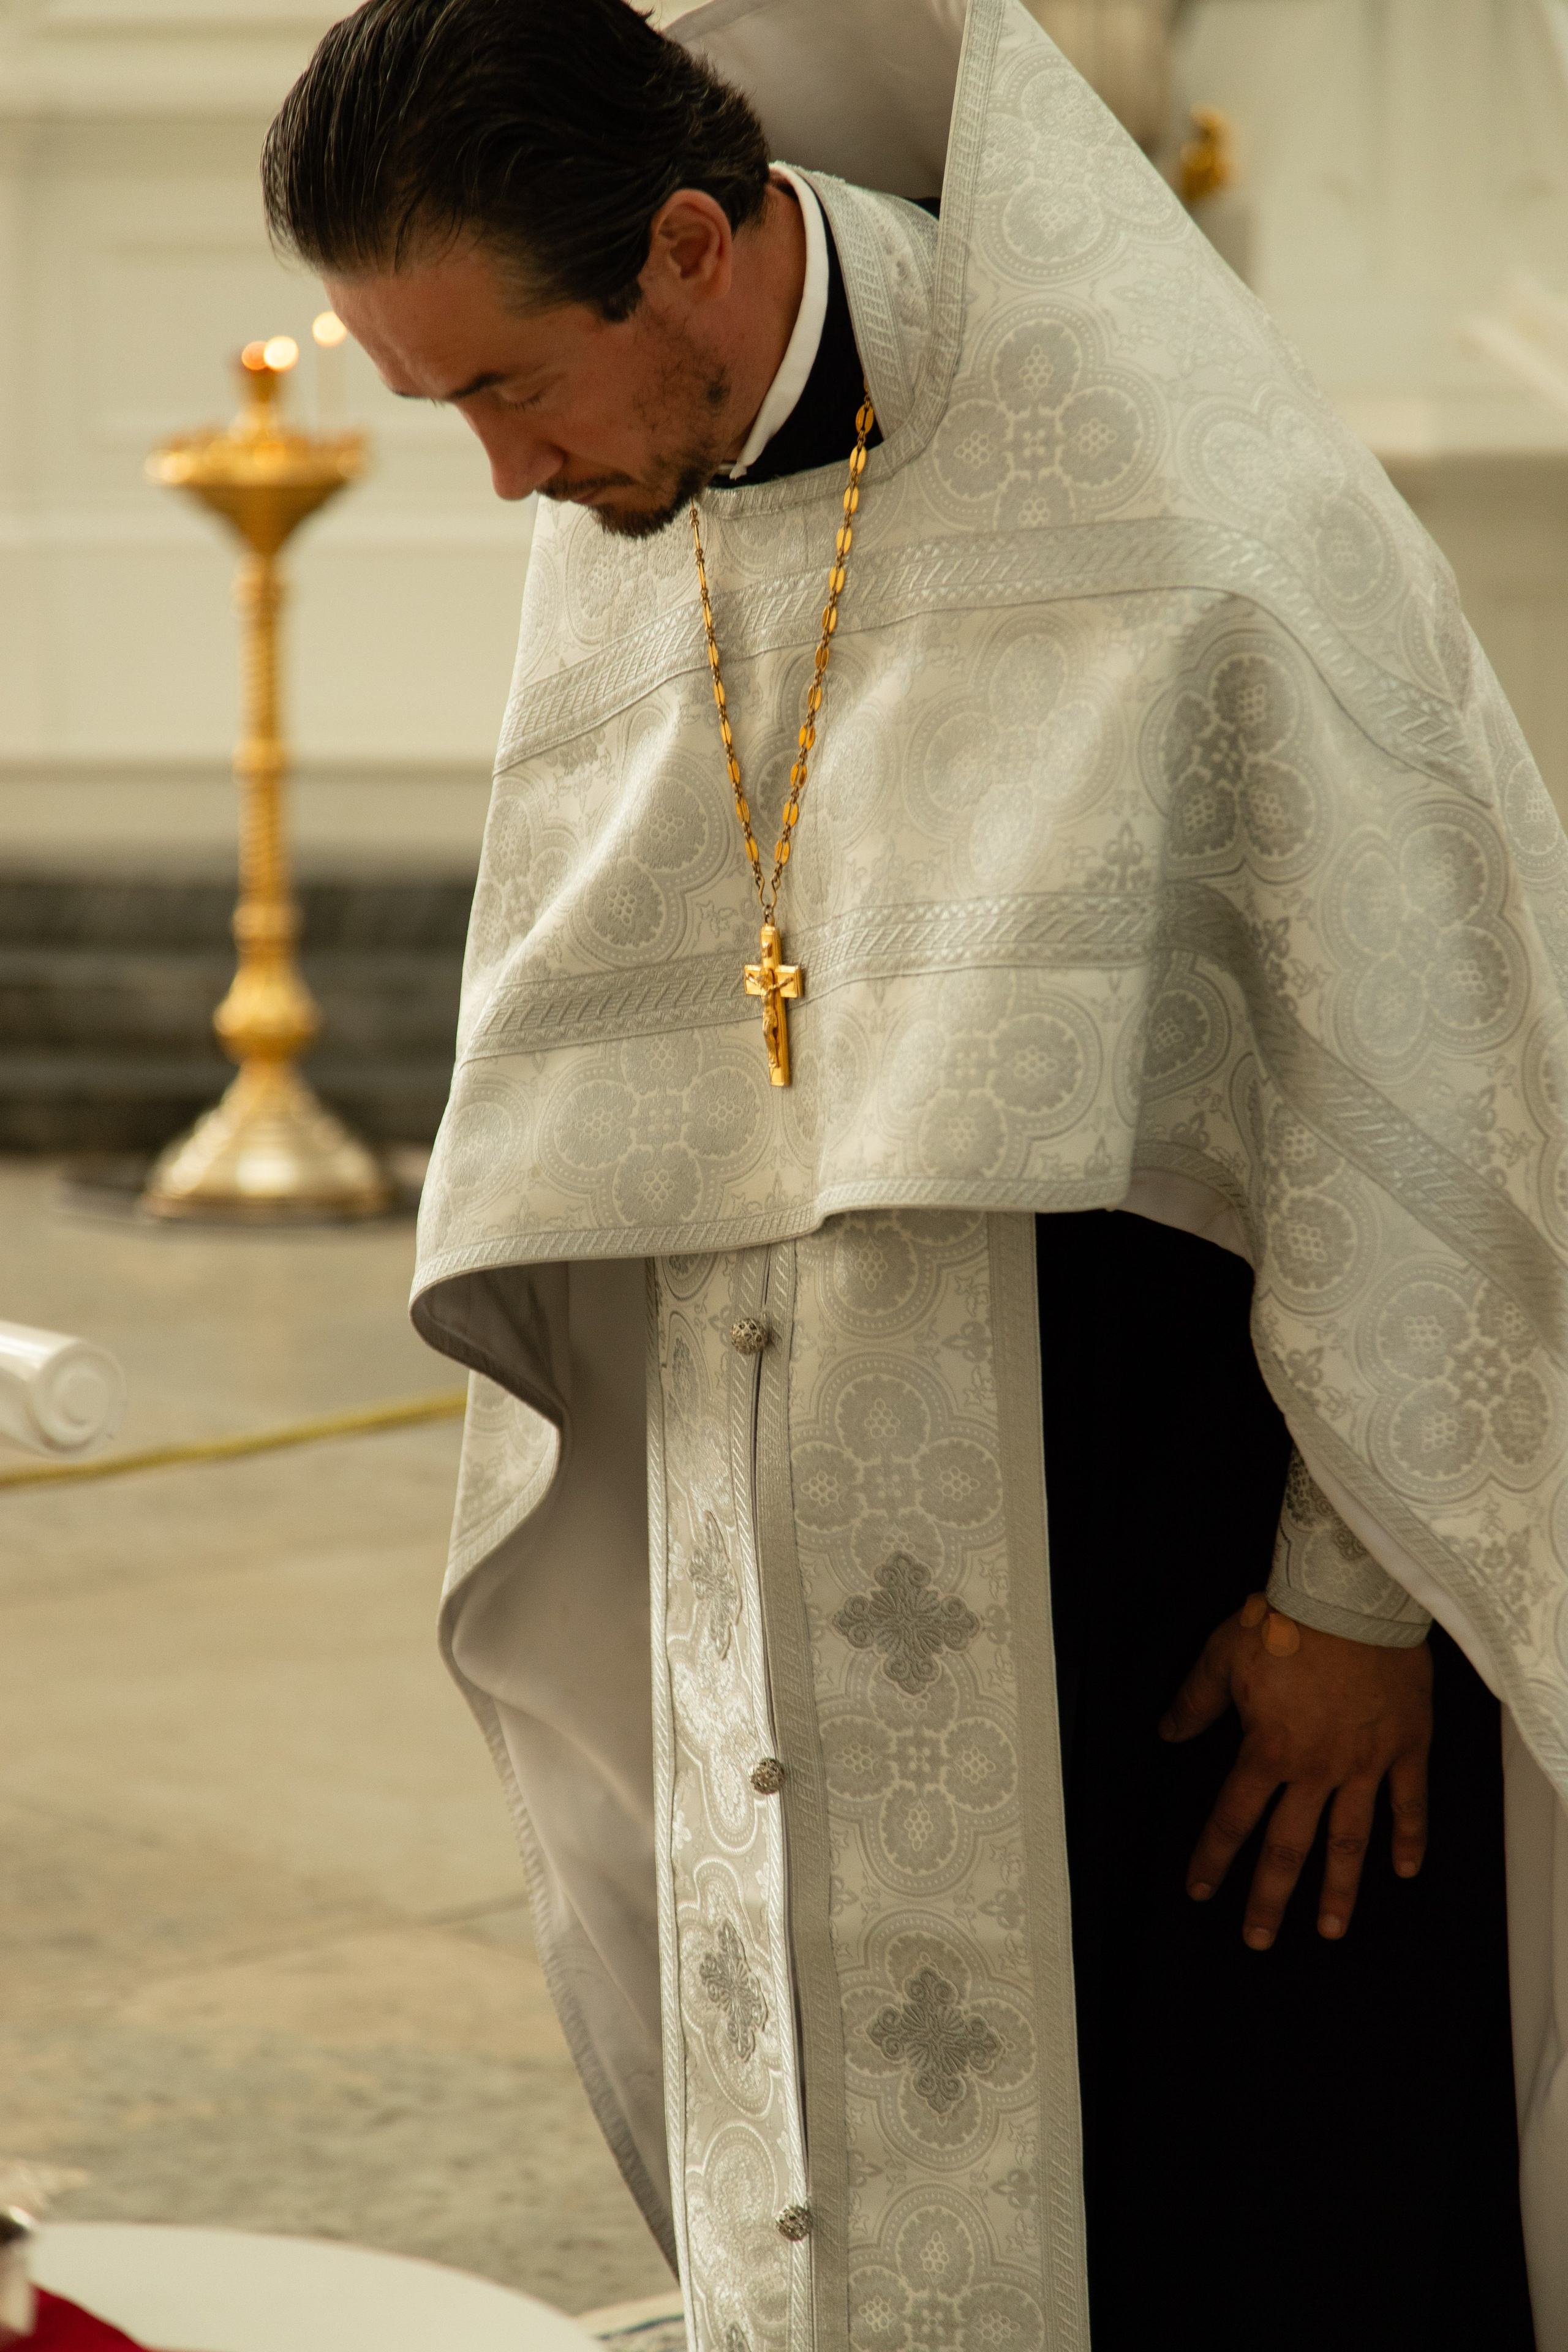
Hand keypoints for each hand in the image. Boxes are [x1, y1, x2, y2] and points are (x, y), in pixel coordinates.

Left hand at [1158, 1603, 1431, 1948]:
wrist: (1349, 1597)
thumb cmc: (1281, 1621)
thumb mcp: (1221, 1656)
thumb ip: (1195, 1702)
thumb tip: (1167, 1733)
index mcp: (1267, 1751)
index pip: (1233, 1818)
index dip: (1213, 1856)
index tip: (1199, 1891)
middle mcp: (1316, 1769)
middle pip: (1289, 1847)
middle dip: (1270, 1897)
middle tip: (1258, 1939)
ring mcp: (1365, 1763)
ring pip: (1350, 1840)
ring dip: (1338, 1890)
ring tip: (1330, 1930)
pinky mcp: (1406, 1746)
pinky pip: (1410, 1803)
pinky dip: (1409, 1839)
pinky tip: (1404, 1872)